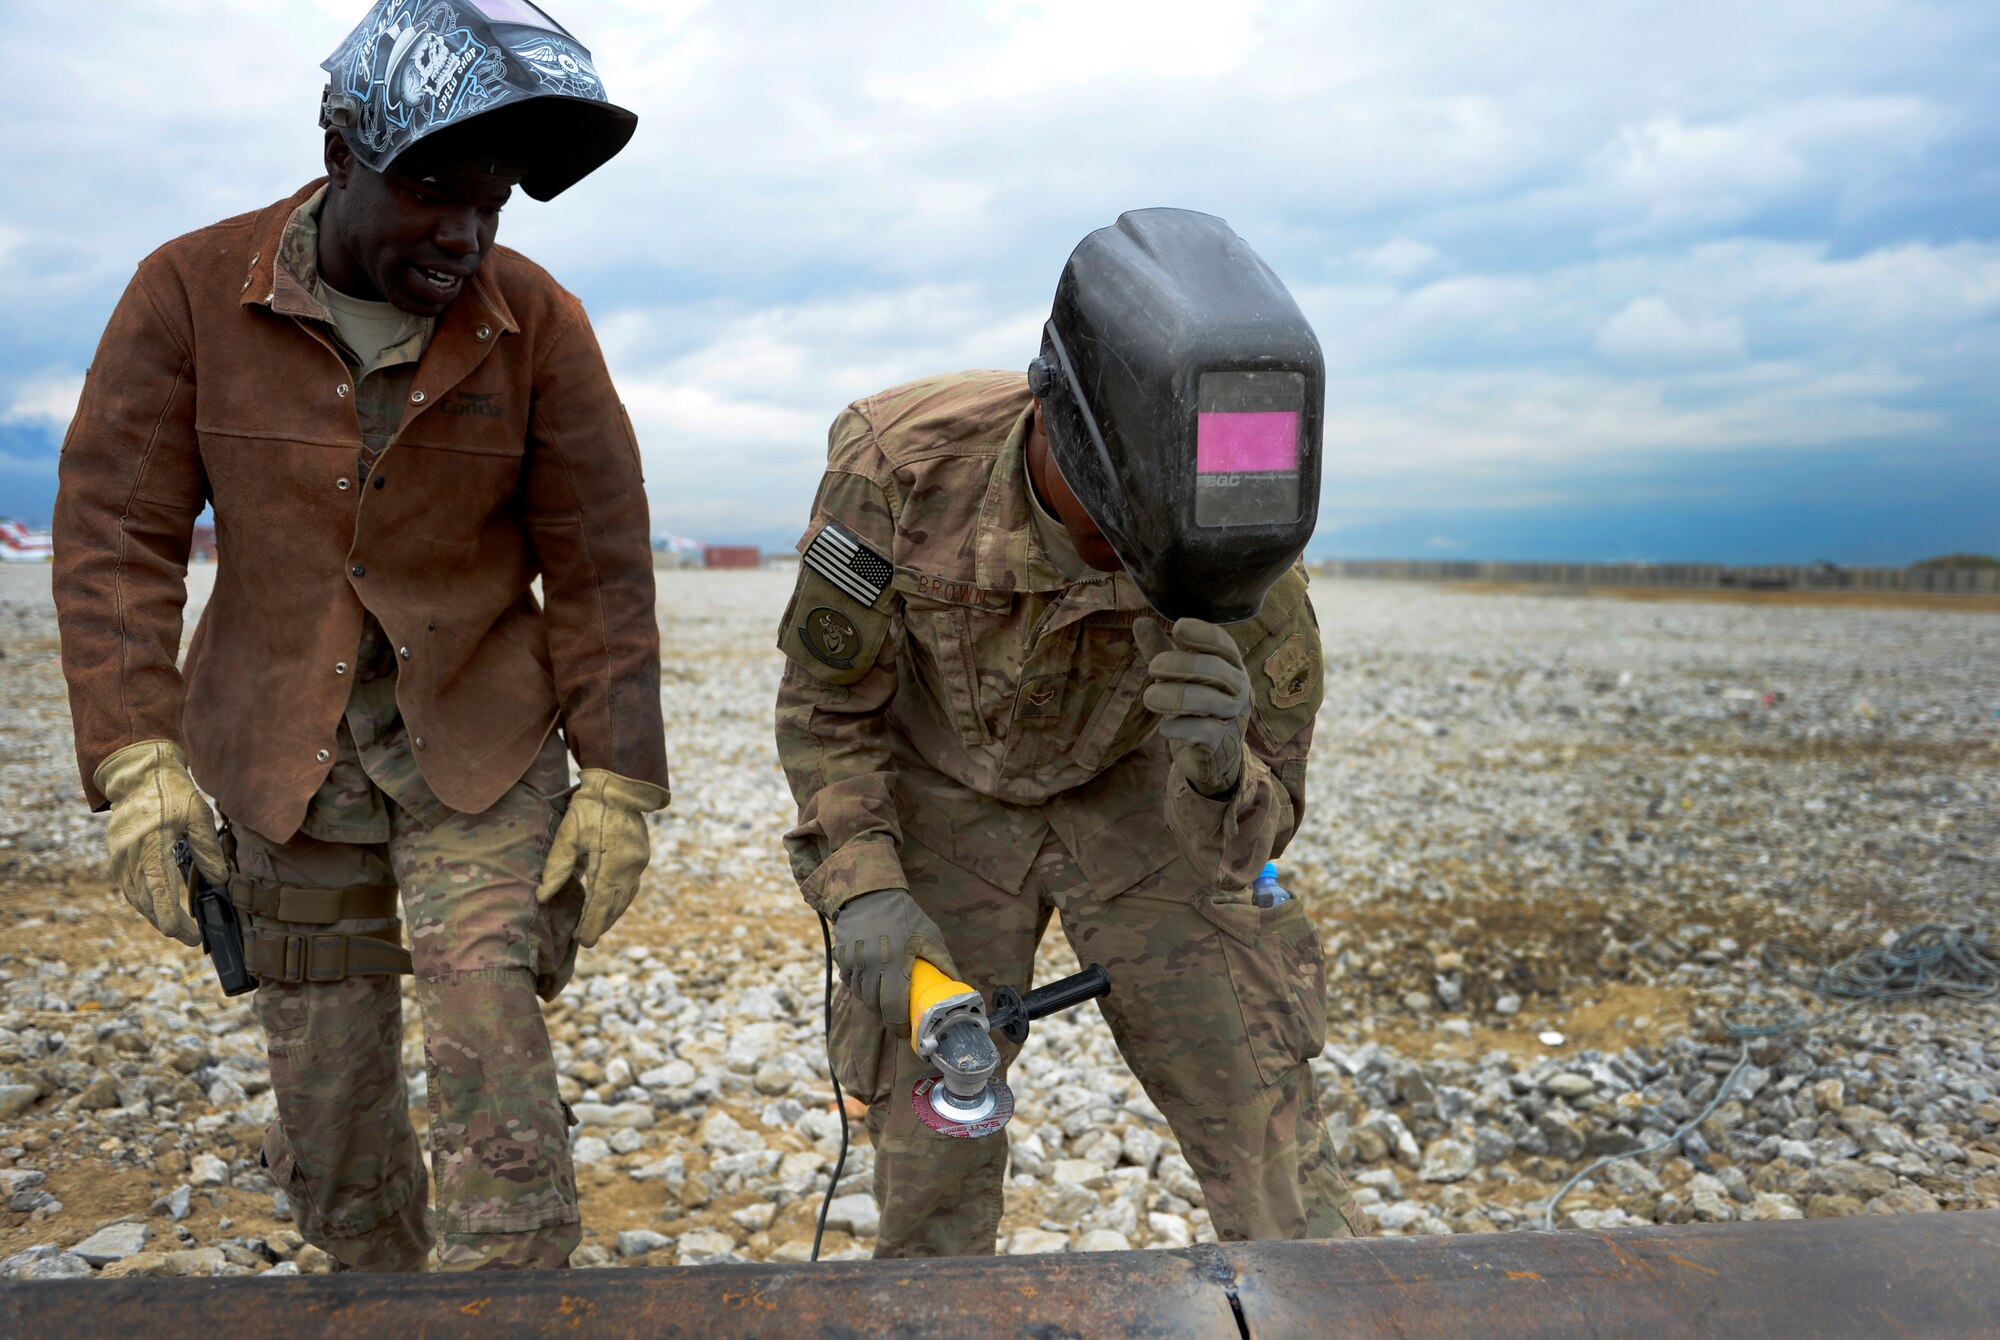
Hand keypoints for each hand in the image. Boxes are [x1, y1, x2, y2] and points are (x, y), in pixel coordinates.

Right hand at [94, 740, 224, 946]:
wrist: (139, 777)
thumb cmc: (172, 793)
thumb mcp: (198, 815)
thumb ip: (208, 850)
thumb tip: (220, 880)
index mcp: (151, 845)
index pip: (161, 893)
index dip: (174, 919)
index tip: (190, 936)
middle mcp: (129, 856)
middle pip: (147, 902)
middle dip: (169, 923)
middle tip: (192, 938)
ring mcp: (119, 858)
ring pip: (136, 899)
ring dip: (156, 915)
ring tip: (179, 927)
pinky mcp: (116, 858)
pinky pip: (129, 888)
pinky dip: (145, 902)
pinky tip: (160, 908)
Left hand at [536, 769, 669, 947]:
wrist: (619, 783)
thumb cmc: (590, 806)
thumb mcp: (568, 833)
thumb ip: (557, 866)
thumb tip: (543, 896)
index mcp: (613, 860)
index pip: (601, 900)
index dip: (593, 922)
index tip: (585, 941)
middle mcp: (631, 864)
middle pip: (617, 903)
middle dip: (602, 922)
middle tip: (587, 940)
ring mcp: (640, 860)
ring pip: (627, 896)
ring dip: (612, 912)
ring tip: (596, 926)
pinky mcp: (641, 855)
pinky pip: (631, 884)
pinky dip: (619, 898)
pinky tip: (609, 904)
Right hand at [832, 888, 958, 1037]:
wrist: (871, 892)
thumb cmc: (905, 915)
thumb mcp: (930, 936)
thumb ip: (943, 962)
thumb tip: (957, 985)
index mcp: (893, 963)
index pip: (893, 1008)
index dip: (899, 1026)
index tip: (907, 1032)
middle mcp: (869, 965)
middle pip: (875, 1006)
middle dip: (886, 1017)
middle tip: (898, 1019)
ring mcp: (852, 961)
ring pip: (860, 995)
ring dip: (872, 1002)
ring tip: (885, 1002)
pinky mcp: (841, 955)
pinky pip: (849, 980)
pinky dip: (859, 987)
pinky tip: (870, 983)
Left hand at [1135, 617, 1251, 797]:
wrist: (1211, 758)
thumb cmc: (1194, 708)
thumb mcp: (1177, 677)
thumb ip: (1160, 650)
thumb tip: (1140, 622)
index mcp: (1231, 668)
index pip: (1224, 645)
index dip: (1203, 634)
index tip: (1177, 628)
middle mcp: (1238, 691)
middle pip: (1216, 669)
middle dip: (1182, 664)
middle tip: (1152, 667)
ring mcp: (1233, 719)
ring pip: (1210, 701)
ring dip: (1176, 696)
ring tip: (1149, 697)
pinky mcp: (1222, 746)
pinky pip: (1204, 733)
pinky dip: (1181, 728)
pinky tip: (1163, 727)